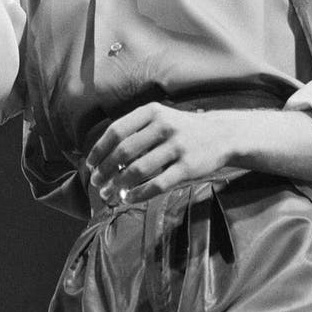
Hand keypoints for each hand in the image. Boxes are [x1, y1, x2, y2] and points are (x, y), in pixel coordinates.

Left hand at [86, 103, 233, 204]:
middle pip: (124, 151)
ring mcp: (176, 146)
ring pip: (138, 169)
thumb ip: (136, 130)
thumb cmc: (183, 128)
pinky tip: (128, 199)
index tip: (89, 164)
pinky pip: (157, 184)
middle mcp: (163, 126)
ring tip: (109, 194)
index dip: (99, 149)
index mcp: (152, 111)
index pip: (116, 130)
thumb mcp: (161, 117)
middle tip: (96, 183)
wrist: (222, 134)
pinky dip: (139, 194)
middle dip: (105, 170)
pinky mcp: (187, 166)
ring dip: (118, 185)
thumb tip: (104, 155)